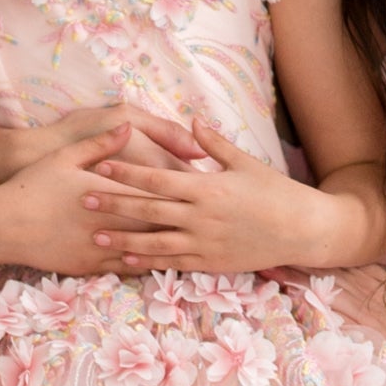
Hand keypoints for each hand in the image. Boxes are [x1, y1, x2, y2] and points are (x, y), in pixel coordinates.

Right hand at [0, 113, 200, 275]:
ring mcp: (98, 247)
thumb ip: (102, 143)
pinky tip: (164, 266)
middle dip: (184, 221)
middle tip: (212, 220)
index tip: (203, 189)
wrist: (3, 224)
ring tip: (198, 246)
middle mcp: (108, 220)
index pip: (151, 191)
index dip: (179, 190)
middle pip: (155, 222)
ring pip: (144, 249)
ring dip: (171, 247)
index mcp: (107, 190)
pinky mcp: (89, 266)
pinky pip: (124, 269)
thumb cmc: (33, 183)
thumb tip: (129, 128)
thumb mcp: (66, 155)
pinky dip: (146, 266)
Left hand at [83, 117, 331, 276]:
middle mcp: (201, 217)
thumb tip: (192, 121)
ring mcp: (204, 243)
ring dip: (122, 239)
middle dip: (113, 204)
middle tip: (83, 198)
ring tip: (95, 235)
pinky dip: (149, 262)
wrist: (302, 230)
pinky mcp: (211, 263)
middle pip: (148, 210)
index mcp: (207, 188)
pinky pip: (174, 263)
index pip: (157, 179)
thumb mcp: (246, 162)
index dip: (126, 173)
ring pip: (154, 242)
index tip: (101, 165)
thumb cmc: (275, 192)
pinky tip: (128, 261)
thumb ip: (215, 145)